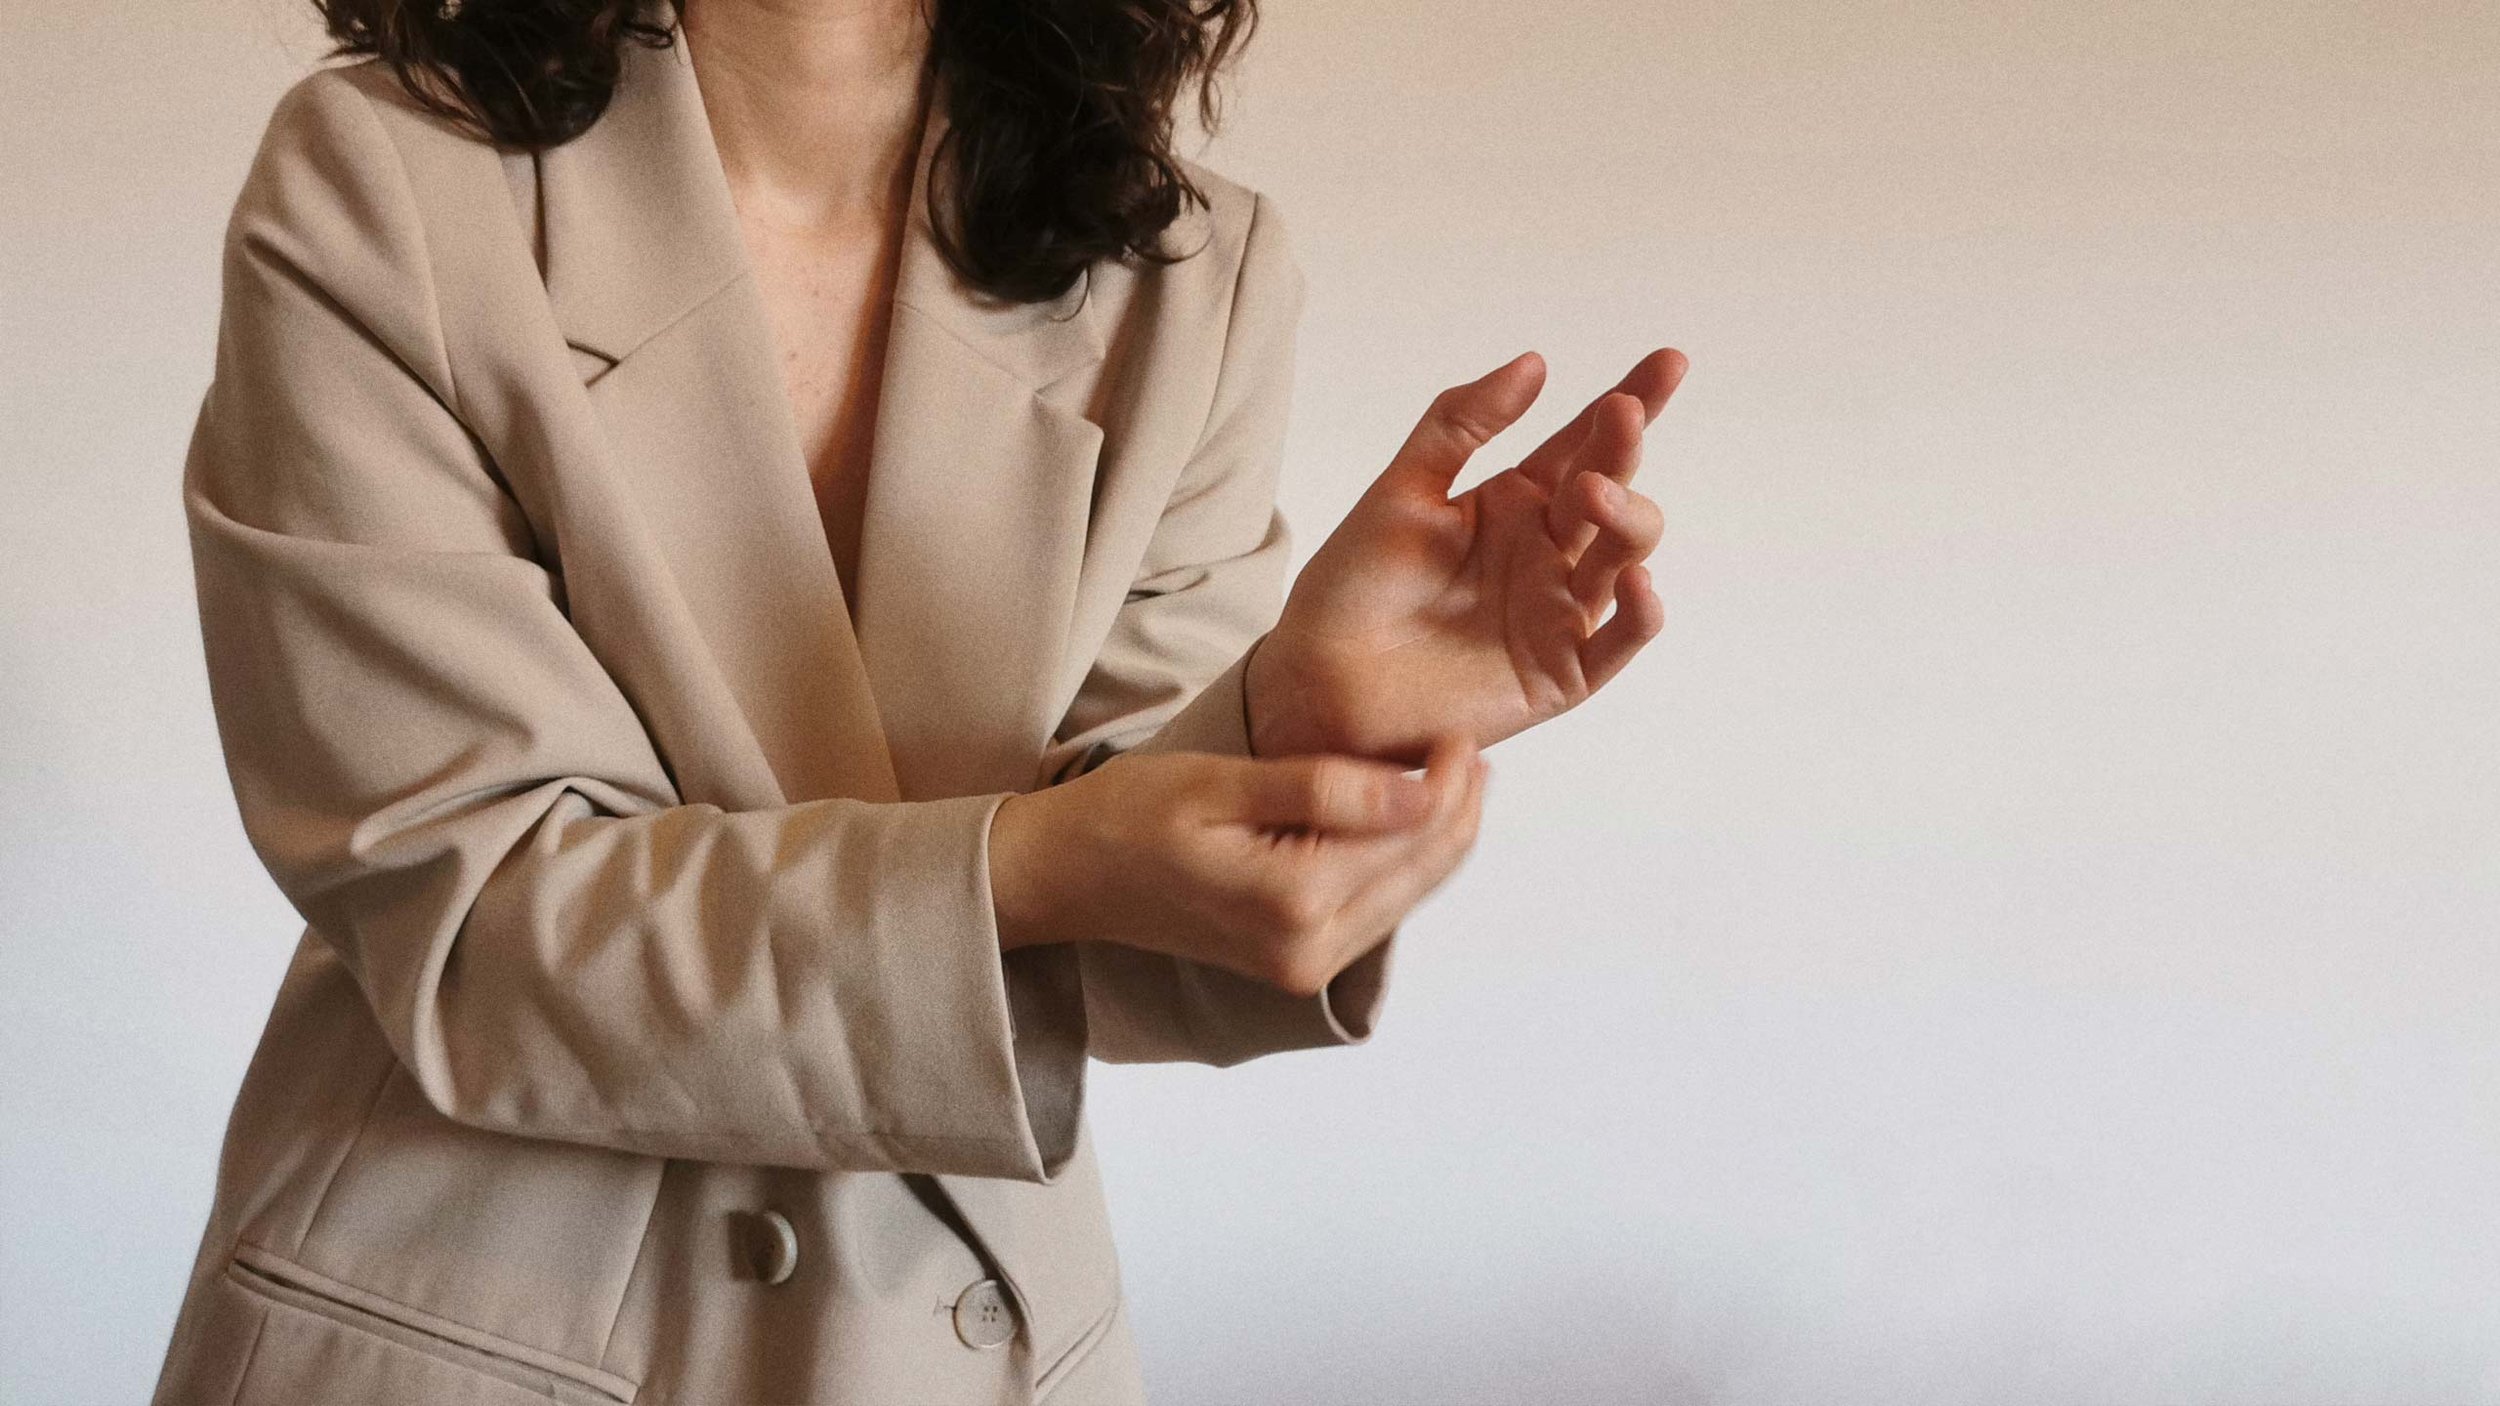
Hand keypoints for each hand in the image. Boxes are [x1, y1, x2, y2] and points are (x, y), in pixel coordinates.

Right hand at [988, 736, 1485, 996]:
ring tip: (1451, 775)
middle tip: (1471, 748)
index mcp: (1293, 904)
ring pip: (1408, 895)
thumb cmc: (1126, 817)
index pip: (1410, 838)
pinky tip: (1404, 819)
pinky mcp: (1296, 965)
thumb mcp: (1224, 784)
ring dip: (1436, 837)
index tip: (1461, 731)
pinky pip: (1375, 908)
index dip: (1449, 782)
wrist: (1060, 877)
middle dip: (1457, 810)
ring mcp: (1304, 967)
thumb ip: (1328, 789)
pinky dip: (1400, 864)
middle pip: (1423, 874)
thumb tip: (1423, 789)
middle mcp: (1309, 952)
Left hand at [1248, 348, 1686, 763]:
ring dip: (1625, 518)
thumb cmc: (1354, 586)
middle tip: (1620, 417)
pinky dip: (1640, 614)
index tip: (1669, 360)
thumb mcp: (1401, 491)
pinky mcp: (1562, 673)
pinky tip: (1638, 581)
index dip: (1629, 401)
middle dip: (1624, 451)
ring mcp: (1560, 612)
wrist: (1320, 681)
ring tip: (1593, 492)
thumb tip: (1535, 361)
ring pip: (1623, 557)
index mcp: (1516, 503)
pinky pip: (1618, 643)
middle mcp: (1549, 552)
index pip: (1583, 443)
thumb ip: (1461, 425)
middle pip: (1610, 491)